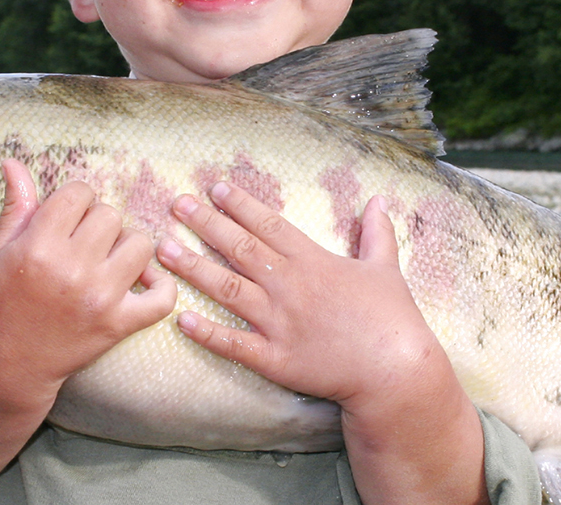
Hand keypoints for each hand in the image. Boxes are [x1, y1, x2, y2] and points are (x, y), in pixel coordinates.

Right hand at [0, 159, 177, 389]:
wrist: (9, 363)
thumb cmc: (1, 302)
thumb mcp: (0, 251)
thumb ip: (18, 206)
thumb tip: (13, 162)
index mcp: (39, 246)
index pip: (79, 193)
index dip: (76, 200)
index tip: (69, 217)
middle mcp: (72, 269)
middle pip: (111, 215)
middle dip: (98, 223)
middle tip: (84, 243)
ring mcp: (100, 298)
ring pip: (141, 244)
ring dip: (127, 248)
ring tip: (108, 261)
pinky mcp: (118, 325)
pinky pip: (163, 298)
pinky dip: (162, 287)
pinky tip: (143, 282)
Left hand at [158, 182, 444, 406]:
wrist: (396, 372)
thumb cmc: (394, 319)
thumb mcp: (386, 267)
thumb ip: (377, 232)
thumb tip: (379, 200)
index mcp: (313, 262)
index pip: (268, 225)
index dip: (240, 204)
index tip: (215, 188)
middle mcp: (290, 287)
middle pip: (239, 248)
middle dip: (205, 223)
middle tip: (176, 204)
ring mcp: (279, 323)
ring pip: (227, 289)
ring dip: (193, 268)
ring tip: (164, 250)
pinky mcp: (275, 359)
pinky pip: (233, 344)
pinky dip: (206, 332)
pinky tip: (181, 319)